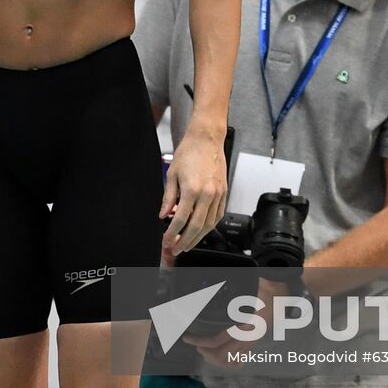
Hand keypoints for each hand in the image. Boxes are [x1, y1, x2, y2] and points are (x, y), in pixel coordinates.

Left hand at [159, 131, 226, 252]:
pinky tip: (202, 230)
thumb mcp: (171, 174)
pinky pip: (218, 215)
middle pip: (196, 226)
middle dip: (185, 241)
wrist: (206, 139)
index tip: (166, 240)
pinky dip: (210, 226)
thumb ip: (168, 198)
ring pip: (209, 224)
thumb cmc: (188, 152)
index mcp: (192, 189)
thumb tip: (163, 215)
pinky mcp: (224, 192)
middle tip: (176, 248)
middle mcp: (208, 194)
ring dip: (198, 237)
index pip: (180, 219)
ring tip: (188, 244)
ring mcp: (218, 194)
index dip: (172, 233)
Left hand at [184, 277, 287, 366]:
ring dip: (214, 359)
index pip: (218, 340)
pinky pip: (238, 362)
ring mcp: (250, 343)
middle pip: (221, 356)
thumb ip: (233, 288)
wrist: (280, 299)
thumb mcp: (247, 288)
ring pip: (229, 362)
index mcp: (243, 323)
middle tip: (195, 344)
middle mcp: (247, 337)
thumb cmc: (261, 291)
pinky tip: (218, 356)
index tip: (188, 338)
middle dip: (204, 351)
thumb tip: (213, 282)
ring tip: (204, 350)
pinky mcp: (252, 346)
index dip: (200, 341)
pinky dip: (226, 363)